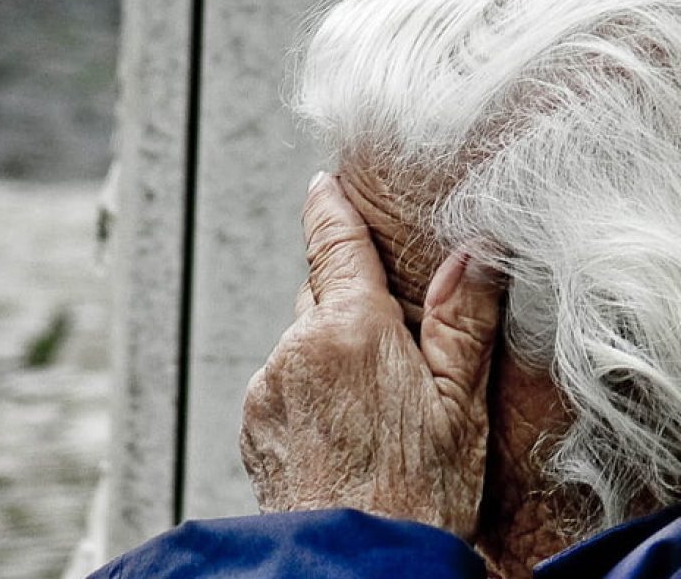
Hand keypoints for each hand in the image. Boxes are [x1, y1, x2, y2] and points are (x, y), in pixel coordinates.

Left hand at [239, 172, 502, 540]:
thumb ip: (461, 322)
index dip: (328, 208)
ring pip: (299, 342)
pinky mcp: (253, 420)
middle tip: (388, 348)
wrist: (353, 561)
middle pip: (320, 295)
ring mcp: (268, 385)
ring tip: (368, 410)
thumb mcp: (458, 406)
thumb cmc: (416, 492)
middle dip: (348, 304)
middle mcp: (296, 347)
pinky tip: (338, 431)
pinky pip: (280, 382)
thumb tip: (473, 253)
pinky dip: (305, 389)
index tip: (321, 185)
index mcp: (350, 330)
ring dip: (327, 353)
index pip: (334, 245)